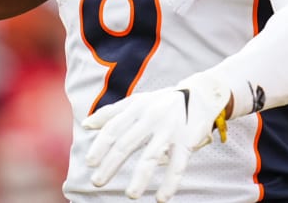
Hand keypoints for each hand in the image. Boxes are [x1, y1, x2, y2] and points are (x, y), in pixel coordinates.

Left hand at [82, 72, 230, 200]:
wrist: (200, 94)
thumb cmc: (161, 101)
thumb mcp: (136, 101)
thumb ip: (111, 113)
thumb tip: (86, 125)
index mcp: (136, 108)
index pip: (114, 128)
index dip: (100, 145)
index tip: (89, 162)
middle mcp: (151, 118)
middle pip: (127, 143)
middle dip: (111, 164)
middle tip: (97, 181)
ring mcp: (170, 130)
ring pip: (152, 156)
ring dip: (140, 177)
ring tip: (130, 195)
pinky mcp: (187, 142)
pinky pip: (178, 165)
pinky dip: (170, 182)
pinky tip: (161, 198)